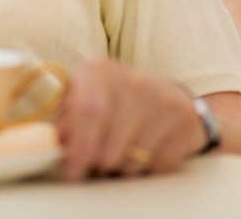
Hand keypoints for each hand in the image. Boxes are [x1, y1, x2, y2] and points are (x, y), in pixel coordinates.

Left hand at [56, 59, 206, 180]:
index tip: (70, 171)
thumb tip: (56, 143)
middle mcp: (132, 80)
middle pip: (108, 142)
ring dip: (120, 166)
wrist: (169, 94)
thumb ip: (66, 117)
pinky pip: (157, 163)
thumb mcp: (85, 96)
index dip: (77, 147)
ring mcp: (162, 100)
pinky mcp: (184, 120)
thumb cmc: (114, 99)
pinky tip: (144, 150)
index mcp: (99, 70)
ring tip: (119, 152)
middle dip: (96, 163)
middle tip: (92, 167)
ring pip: (132, 158)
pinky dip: (146, 167)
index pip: (86, 110)